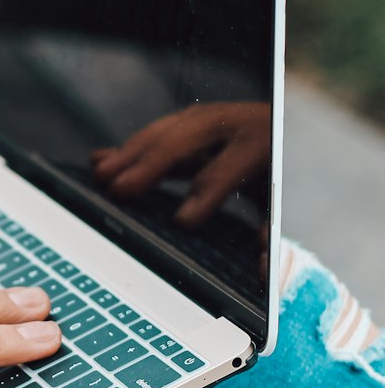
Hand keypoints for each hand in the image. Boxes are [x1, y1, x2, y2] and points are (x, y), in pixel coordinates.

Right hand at [91, 103, 269, 226]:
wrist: (285, 128)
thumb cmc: (277, 174)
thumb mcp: (280, 202)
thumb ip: (273, 233)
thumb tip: (265, 270)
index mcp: (262, 144)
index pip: (228, 170)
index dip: (205, 195)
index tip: (181, 222)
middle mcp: (234, 122)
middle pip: (186, 142)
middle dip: (151, 167)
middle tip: (119, 191)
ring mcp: (209, 116)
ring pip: (165, 133)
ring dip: (129, 155)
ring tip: (101, 178)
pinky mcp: (189, 119)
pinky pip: (156, 132)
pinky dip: (127, 147)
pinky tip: (101, 158)